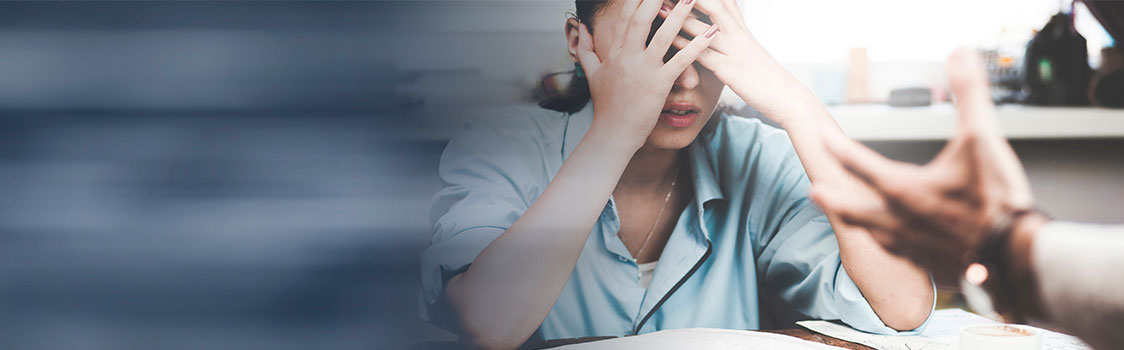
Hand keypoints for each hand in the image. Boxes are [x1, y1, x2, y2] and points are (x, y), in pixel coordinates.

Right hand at [577, 0, 717, 148]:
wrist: (612, 134)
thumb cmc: (606, 106)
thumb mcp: (592, 74)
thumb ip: (585, 49)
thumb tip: (582, 29)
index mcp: (615, 52)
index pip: (626, 17)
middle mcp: (628, 57)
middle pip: (642, 19)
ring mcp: (643, 70)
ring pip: (664, 36)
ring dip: (680, 14)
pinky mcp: (659, 85)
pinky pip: (681, 61)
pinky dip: (697, 46)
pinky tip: (711, 33)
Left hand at [660, 0, 795, 119]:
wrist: (786, 96)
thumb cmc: (764, 75)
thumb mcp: (748, 49)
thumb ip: (733, 34)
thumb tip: (716, 26)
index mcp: (742, 28)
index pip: (724, 1)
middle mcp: (738, 34)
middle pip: (714, 5)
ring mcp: (735, 51)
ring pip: (705, 27)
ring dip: (680, 17)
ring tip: (659, 8)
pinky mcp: (730, 71)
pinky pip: (704, 56)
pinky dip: (686, 47)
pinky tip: (669, 42)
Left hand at [810, 49, 1037, 284]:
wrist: (1019, 258)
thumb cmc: (998, 201)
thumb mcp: (982, 137)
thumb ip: (969, 93)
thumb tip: (960, 55)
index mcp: (903, 189)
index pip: (858, 162)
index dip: (836, 146)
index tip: (818, 135)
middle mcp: (899, 220)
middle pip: (853, 207)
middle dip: (833, 197)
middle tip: (814, 190)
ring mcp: (912, 246)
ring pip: (874, 233)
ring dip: (858, 222)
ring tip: (848, 217)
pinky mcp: (929, 265)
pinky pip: (900, 254)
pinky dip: (891, 244)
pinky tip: (894, 243)